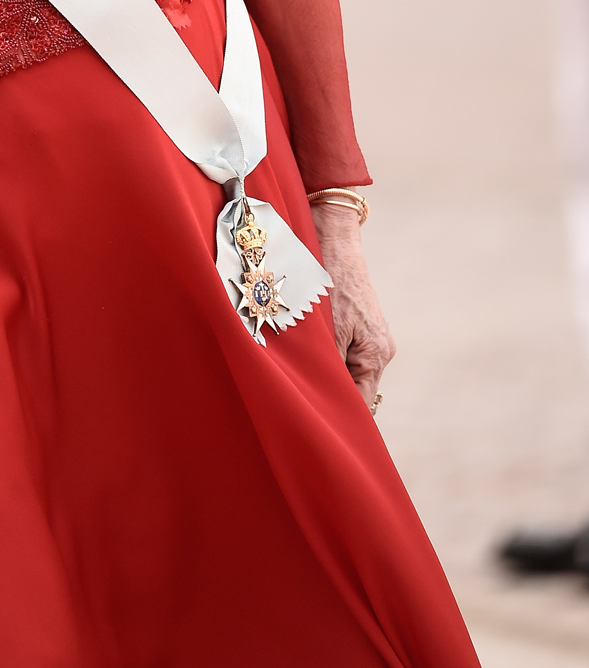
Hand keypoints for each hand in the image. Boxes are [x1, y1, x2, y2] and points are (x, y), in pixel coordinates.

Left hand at [311, 204, 394, 409]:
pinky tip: (296, 350)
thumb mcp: (327, 330)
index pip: (362, 404)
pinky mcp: (352, 319)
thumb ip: (330, 368)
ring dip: (320, 372)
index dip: (342, 420)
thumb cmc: (327, 279)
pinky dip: (320, 353)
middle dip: (327, 396)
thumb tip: (330, 405)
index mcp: (376, 354)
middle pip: (352, 388)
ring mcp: (366, 332)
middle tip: (296, 407)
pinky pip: (336, 348)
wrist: (328, 233)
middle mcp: (376, 347)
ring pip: (341, 368)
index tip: (320, 434)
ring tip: (292, 378)